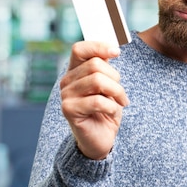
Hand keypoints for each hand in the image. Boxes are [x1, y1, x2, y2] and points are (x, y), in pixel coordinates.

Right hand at [60, 41, 129, 159]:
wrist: (101, 140)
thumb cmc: (106, 110)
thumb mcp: (108, 85)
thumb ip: (105, 67)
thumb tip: (113, 49)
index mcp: (75, 71)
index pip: (80, 49)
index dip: (98, 47)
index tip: (116, 53)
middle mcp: (66, 81)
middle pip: (95, 65)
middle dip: (115, 79)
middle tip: (120, 94)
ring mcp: (66, 95)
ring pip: (98, 81)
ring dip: (116, 93)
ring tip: (119, 103)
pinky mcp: (69, 110)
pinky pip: (97, 101)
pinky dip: (112, 107)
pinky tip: (111, 113)